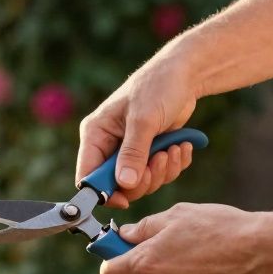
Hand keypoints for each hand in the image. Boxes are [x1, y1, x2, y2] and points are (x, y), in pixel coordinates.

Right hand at [76, 53, 199, 208]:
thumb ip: (133, 153)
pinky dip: (173, 165)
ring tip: (174, 148)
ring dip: (162, 171)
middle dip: (143, 179)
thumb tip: (124, 184)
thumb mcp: (144, 120)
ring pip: (141, 183)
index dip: (103, 192)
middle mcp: (109, 146)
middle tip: (159, 160)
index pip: (87, 175)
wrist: (185, 75)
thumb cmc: (157, 86)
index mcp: (95, 134)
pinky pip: (159, 175)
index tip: (126, 199)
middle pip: (117, 186)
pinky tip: (181, 146)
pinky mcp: (149, 153)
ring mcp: (130, 151)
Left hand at [98, 203, 264, 273]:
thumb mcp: (177, 215)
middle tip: (172, 248)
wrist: (259, 252)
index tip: (121, 253)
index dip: (113, 263)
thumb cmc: (218, 228)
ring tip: (200, 258)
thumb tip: (125, 235)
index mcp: (146, 262)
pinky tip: (211, 273)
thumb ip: (145, 228)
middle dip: (148, 267)